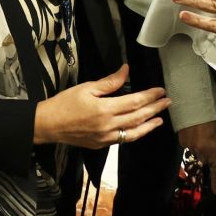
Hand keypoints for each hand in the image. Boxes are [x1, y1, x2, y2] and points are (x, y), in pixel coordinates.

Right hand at [32, 64, 170, 148]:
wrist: (48, 125)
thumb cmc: (65, 104)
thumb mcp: (87, 87)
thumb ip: (110, 82)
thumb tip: (126, 70)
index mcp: (105, 109)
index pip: (135, 102)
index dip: (150, 96)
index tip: (160, 91)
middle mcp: (108, 126)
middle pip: (138, 117)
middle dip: (155, 109)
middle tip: (167, 102)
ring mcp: (106, 138)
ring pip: (134, 132)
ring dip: (149, 125)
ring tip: (160, 118)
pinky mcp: (102, 144)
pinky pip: (124, 140)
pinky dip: (135, 134)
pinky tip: (141, 128)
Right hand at [178, 119, 215, 193]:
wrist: (196, 101)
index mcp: (215, 150)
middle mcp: (201, 152)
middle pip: (205, 161)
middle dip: (209, 156)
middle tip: (212, 143)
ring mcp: (190, 146)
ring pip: (196, 153)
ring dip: (200, 147)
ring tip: (203, 133)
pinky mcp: (181, 140)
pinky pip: (188, 145)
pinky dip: (192, 141)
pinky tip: (194, 130)